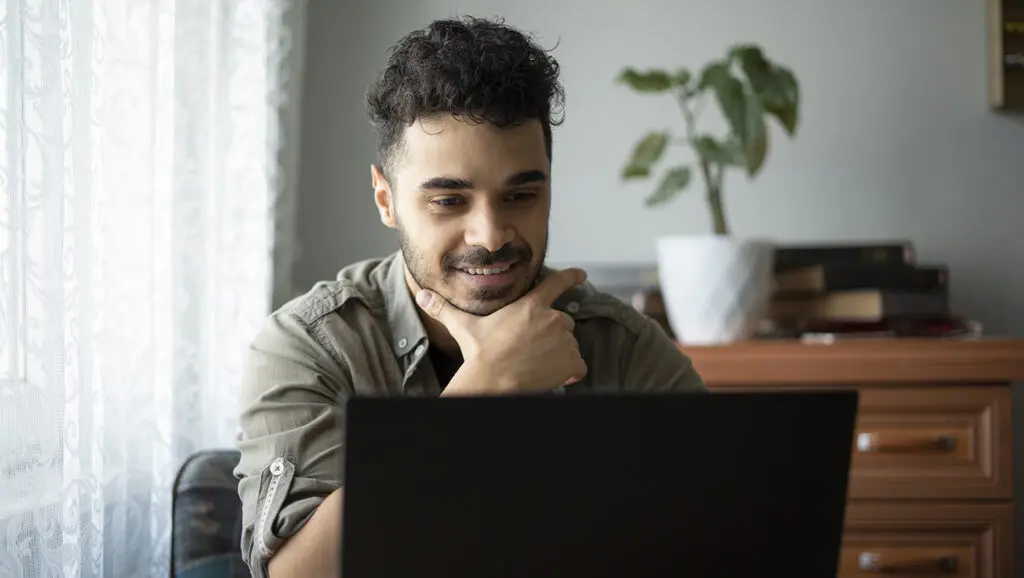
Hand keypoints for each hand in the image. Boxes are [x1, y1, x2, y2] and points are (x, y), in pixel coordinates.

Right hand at [415, 268, 587, 393]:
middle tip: (531, 348)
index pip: (557, 283)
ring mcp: (564, 340)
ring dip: (559, 353)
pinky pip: (578, 366)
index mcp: (531, 306)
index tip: (581, 275)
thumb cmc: (480, 354)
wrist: (492, 381)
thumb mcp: (464, 327)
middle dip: (552, 333)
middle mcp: (552, 319)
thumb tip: (422, 295)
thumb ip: (445, 309)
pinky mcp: (570, 361)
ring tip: (536, 363)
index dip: (571, 277)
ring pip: (569, 344)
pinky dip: (571, 372)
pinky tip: (555, 376)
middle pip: (562, 320)